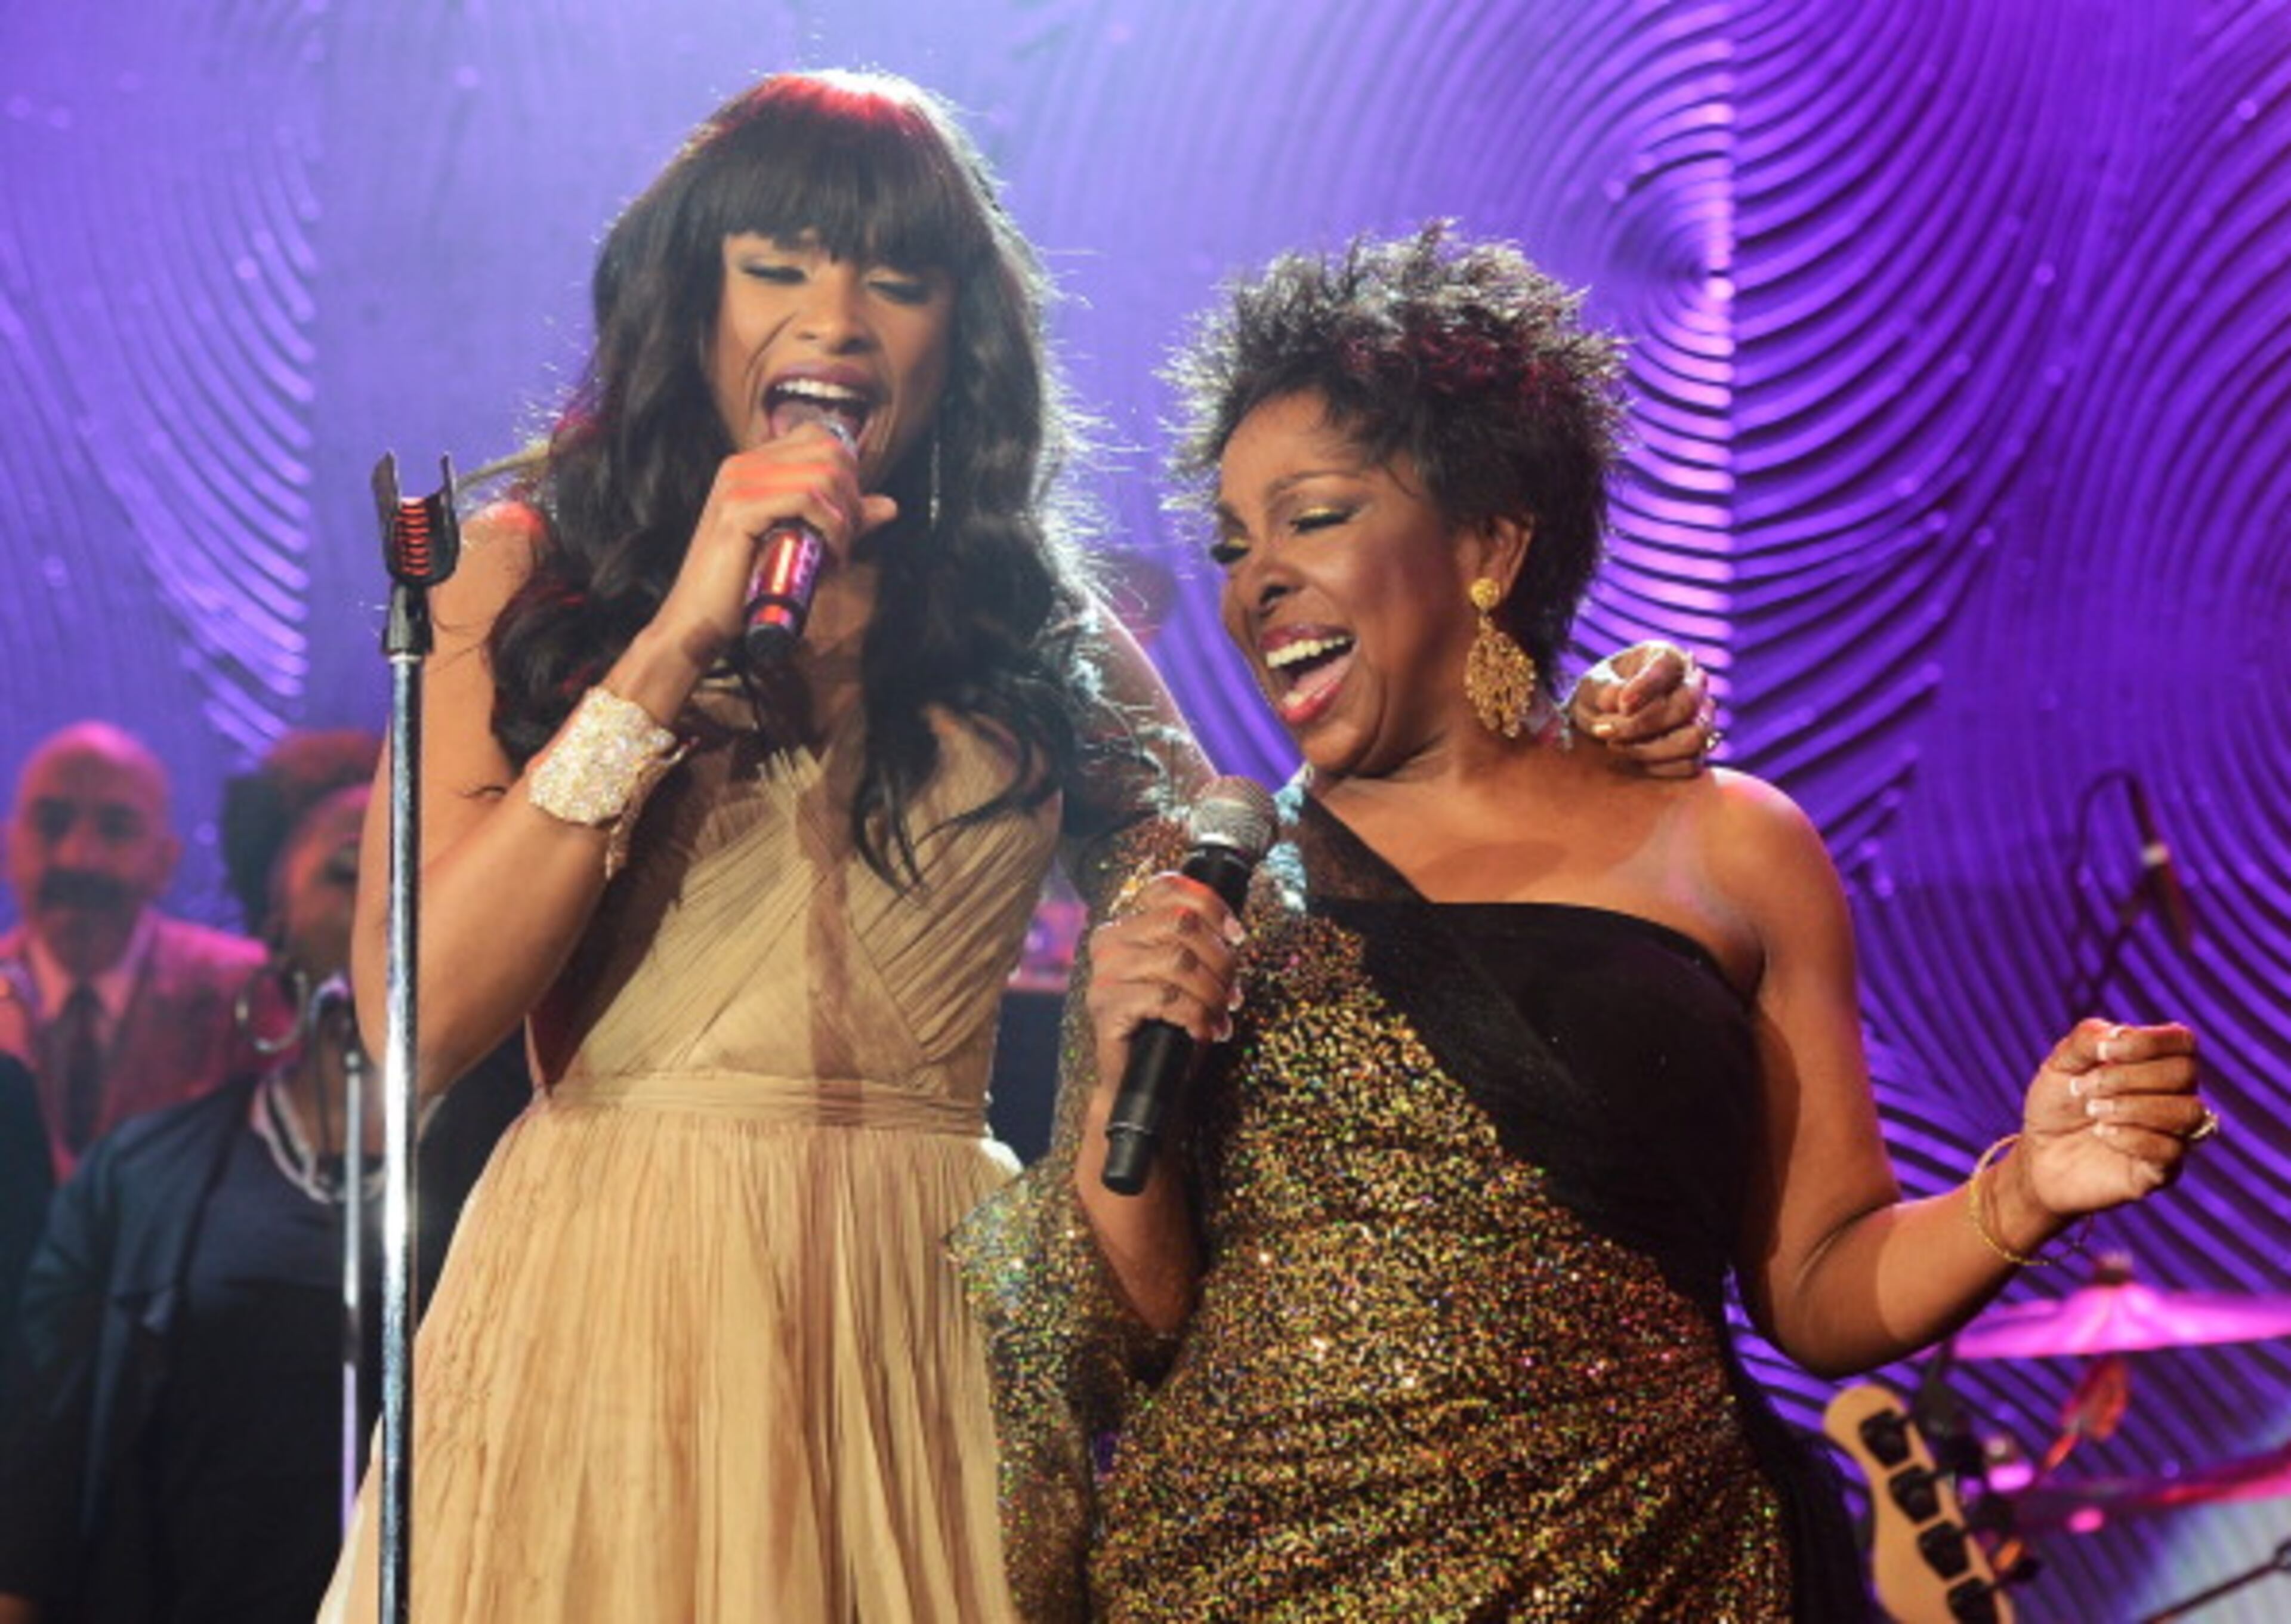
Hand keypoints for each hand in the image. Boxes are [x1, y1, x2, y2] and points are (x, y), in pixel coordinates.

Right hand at [651, 424, 898, 667]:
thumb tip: (888, 506)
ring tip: (837, 552)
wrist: (699, 619)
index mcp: (754, 466)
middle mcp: (743, 465)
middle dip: (852, 496)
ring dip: (845, 517)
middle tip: (846, 539)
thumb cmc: (747, 585)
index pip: (821, 438)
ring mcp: (738, 484)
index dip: (849, 474)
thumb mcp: (802, 544)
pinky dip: (831, 529)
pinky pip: (806, 499)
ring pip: (823, 474)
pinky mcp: (738, 511)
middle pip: (829, 451)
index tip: (849, 518)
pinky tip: (829, 556)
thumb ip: (841, 520)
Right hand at [1084, 872, 1244, 1094]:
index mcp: (1125, 925)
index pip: (1167, 888)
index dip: (1211, 905)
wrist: (1140, 1080)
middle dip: (1220, 957)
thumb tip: (1233, 931)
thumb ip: (1195, 943)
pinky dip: (1196, 1016)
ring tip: (1221, 1014)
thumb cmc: (1166, 1024)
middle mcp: (1108, 942)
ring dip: (1213, 991)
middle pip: (1182, 922)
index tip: (1236, 935)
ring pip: (1179, 961)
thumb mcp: (1184, 975)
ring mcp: (1103, 975)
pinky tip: (1204, 1031)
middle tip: (1232, 991)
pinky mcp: (1107, 1009)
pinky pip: (1167, 999)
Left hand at [1565, 640, 1715, 777]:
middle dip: (1642, 724)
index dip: (1646, 687)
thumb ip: (1604, 689)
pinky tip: (1633, 760)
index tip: (1621, 705)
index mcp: (1667, 657)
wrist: (1600, 722)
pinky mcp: (1697, 749)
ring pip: (1695, 737)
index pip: (1668, 666)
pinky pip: (1690, 764)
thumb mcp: (1591, 686)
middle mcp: (1692, 684)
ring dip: (1651, 749)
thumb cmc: (1599, 695)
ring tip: (1615, 746)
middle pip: (1686, 705)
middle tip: (1605, 731)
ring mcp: (1701, 717)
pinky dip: (1659, 767)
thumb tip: (1620, 702)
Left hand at [2010, 1020, 2206, 1218]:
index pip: (2182, 1040)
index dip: (2148, 1041)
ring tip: (2094, 1111)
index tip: (2103, 1051)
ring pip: (2189, 1111)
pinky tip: (2102, 1134)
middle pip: (2185, 1073)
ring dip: (2134, 1107)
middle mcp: (2174, 1095)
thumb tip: (2119, 1034)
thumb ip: (2088, 1038)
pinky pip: (2171, 1149)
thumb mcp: (2061, 1062)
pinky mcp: (2164, 1169)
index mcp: (2155, 1062)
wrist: (2039, 1154)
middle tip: (2087, 1088)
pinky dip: (2131, 1137)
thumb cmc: (2057, 1104)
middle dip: (2128, 1076)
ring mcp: (2173, 1133)